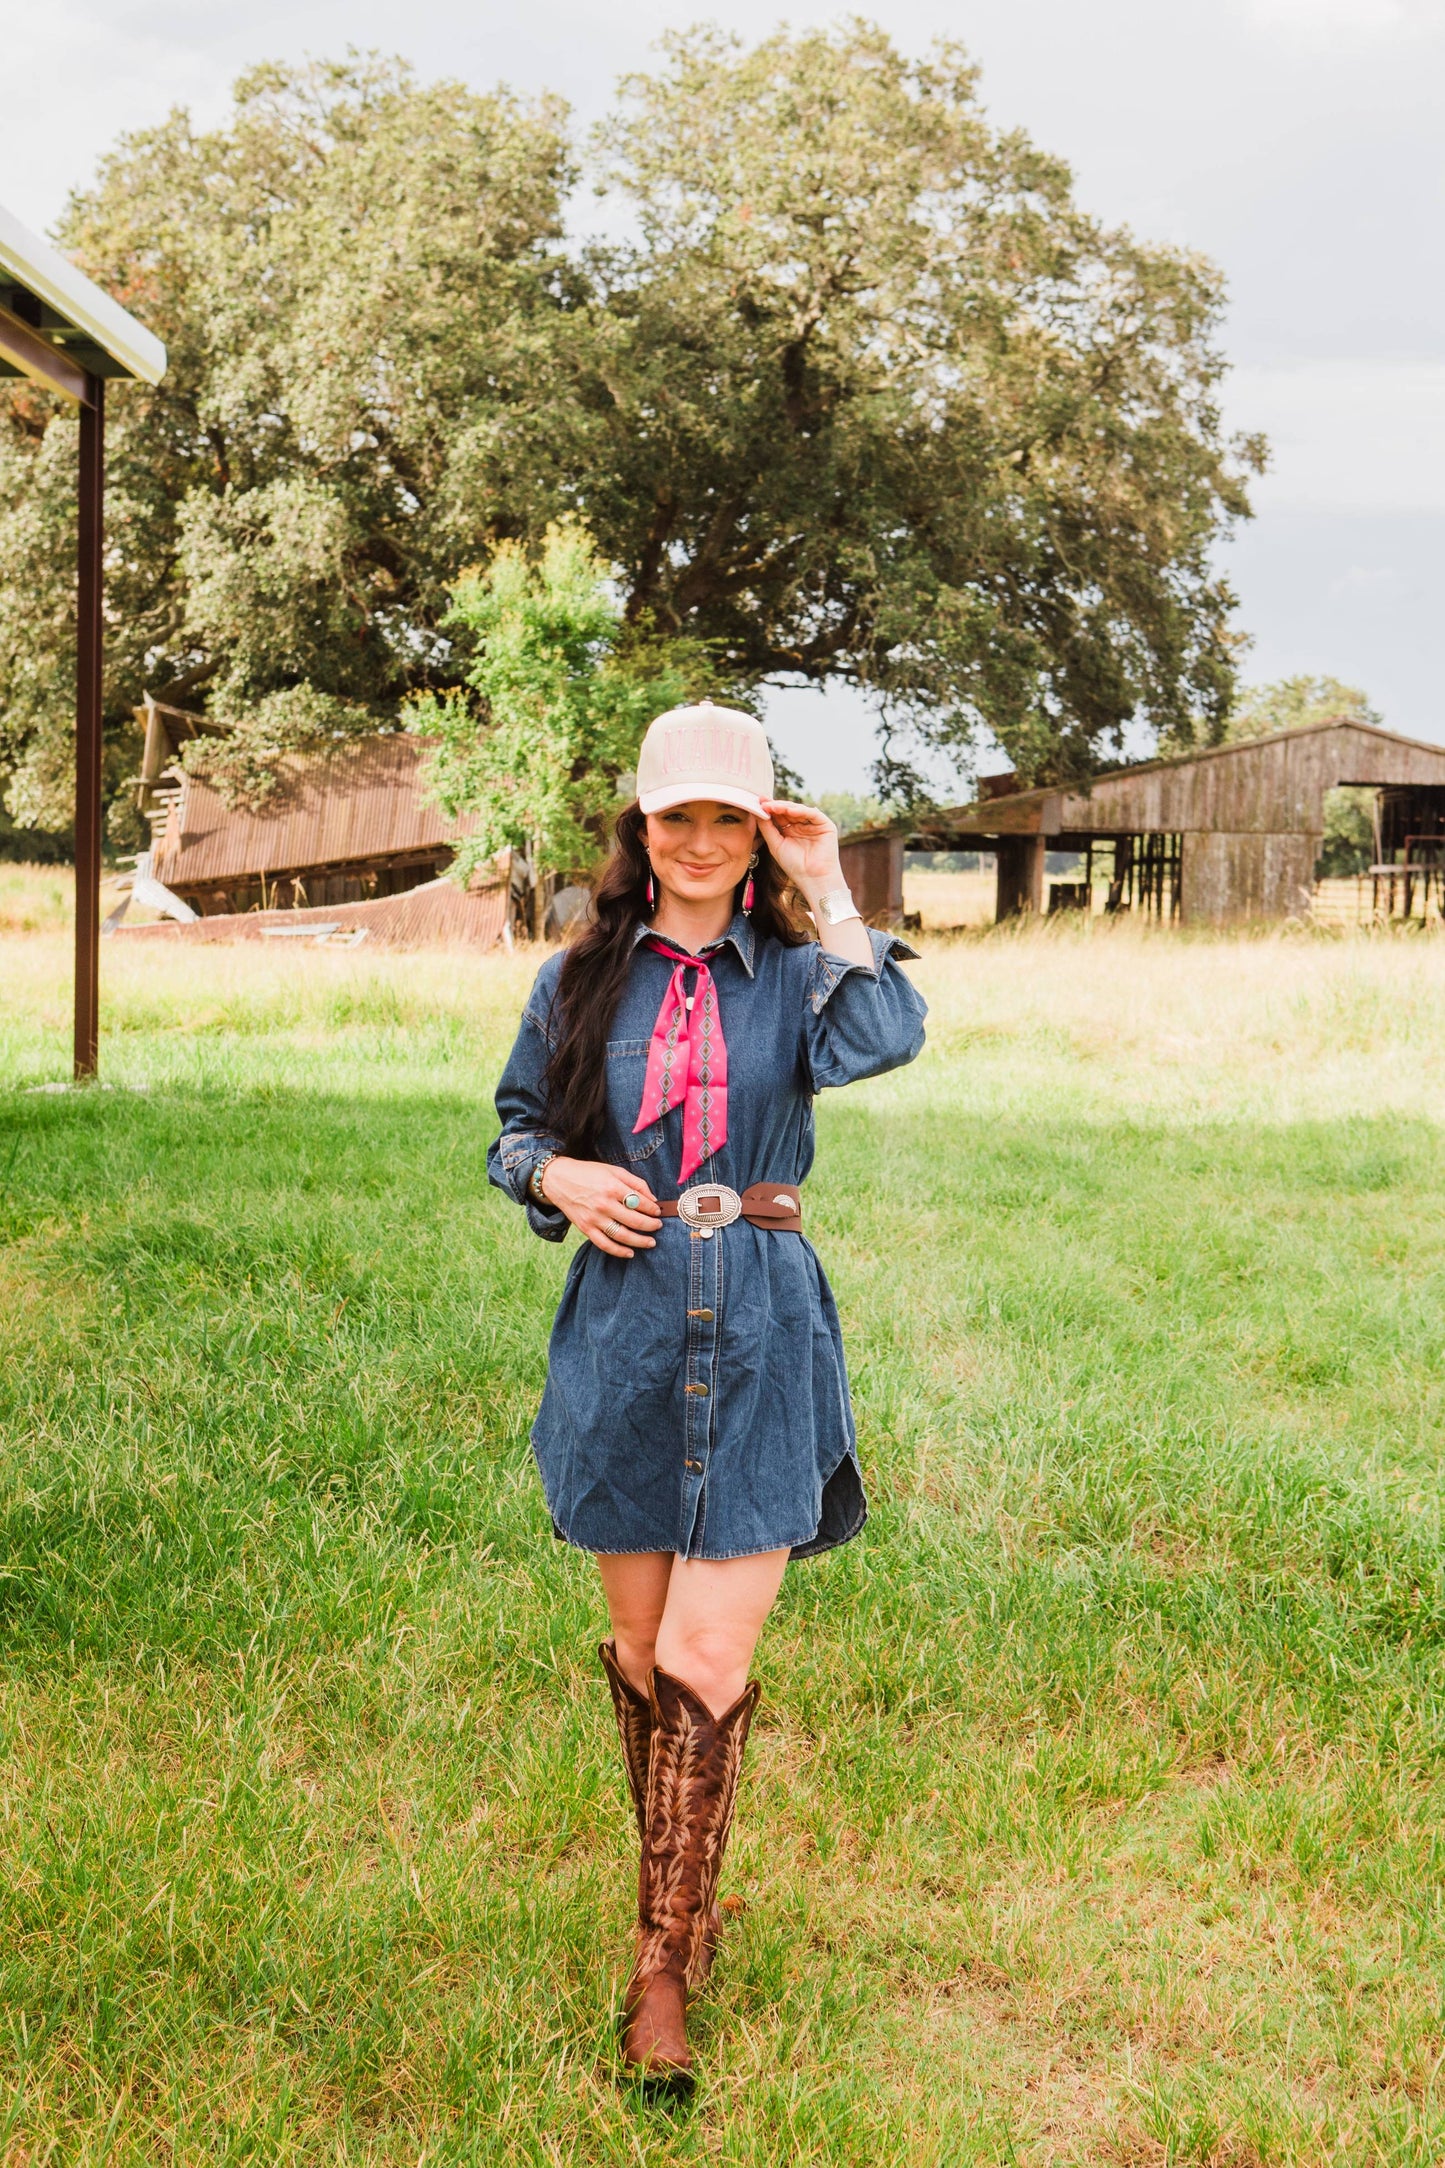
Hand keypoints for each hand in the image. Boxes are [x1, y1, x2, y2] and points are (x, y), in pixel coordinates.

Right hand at [539, 1157, 661, 1258]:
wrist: (558, 1180)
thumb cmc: (588, 1173)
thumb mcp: (613, 1170)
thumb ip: (635, 1182)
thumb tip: (652, 1198)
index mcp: (612, 1187)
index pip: (640, 1202)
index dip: (653, 1209)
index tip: (658, 1211)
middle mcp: (604, 1204)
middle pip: (634, 1221)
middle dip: (651, 1225)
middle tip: (658, 1226)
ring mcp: (594, 1218)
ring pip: (622, 1235)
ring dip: (640, 1241)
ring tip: (651, 1242)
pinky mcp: (586, 1228)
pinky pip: (604, 1244)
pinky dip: (619, 1251)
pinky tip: (630, 1253)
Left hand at [757, 799, 844, 898]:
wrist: (813, 878)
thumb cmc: (794, 865)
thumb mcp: (775, 844)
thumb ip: (767, 828)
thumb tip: (756, 811)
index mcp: (790, 831)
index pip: (779, 816)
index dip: (768, 810)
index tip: (757, 803)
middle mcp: (802, 826)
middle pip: (788, 811)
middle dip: (775, 806)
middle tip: (763, 802)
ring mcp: (814, 825)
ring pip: (799, 810)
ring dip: (785, 807)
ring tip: (773, 806)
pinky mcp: (826, 825)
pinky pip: (812, 813)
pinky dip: (801, 810)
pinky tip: (789, 810)